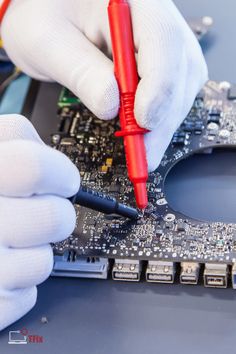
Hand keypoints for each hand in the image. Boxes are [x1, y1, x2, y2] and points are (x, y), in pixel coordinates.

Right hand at [0, 115, 79, 330]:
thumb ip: (12, 145)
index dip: (60, 173)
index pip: (33, 168)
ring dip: (33, 251)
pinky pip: (28, 294)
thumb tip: (55, 164)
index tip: (65, 181)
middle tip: (35, 213)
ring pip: (43, 261)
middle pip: (54, 218)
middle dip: (55, 215)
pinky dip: (19, 282)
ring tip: (5, 242)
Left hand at [2, 0, 207, 170]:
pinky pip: (171, 90)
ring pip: (182, 83)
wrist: (46, 11)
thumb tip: (111, 107)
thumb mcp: (48, 43)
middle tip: (144, 151)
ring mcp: (158, 39)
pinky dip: (159, 116)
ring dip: (164, 120)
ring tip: (142, 148)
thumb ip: (81, 73)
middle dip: (163, 115)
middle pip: (179, 67)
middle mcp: (152, 16)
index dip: (159, 86)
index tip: (143, 123)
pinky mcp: (156, 59)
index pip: (162, 40)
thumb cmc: (43, 15)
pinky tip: (143, 131)